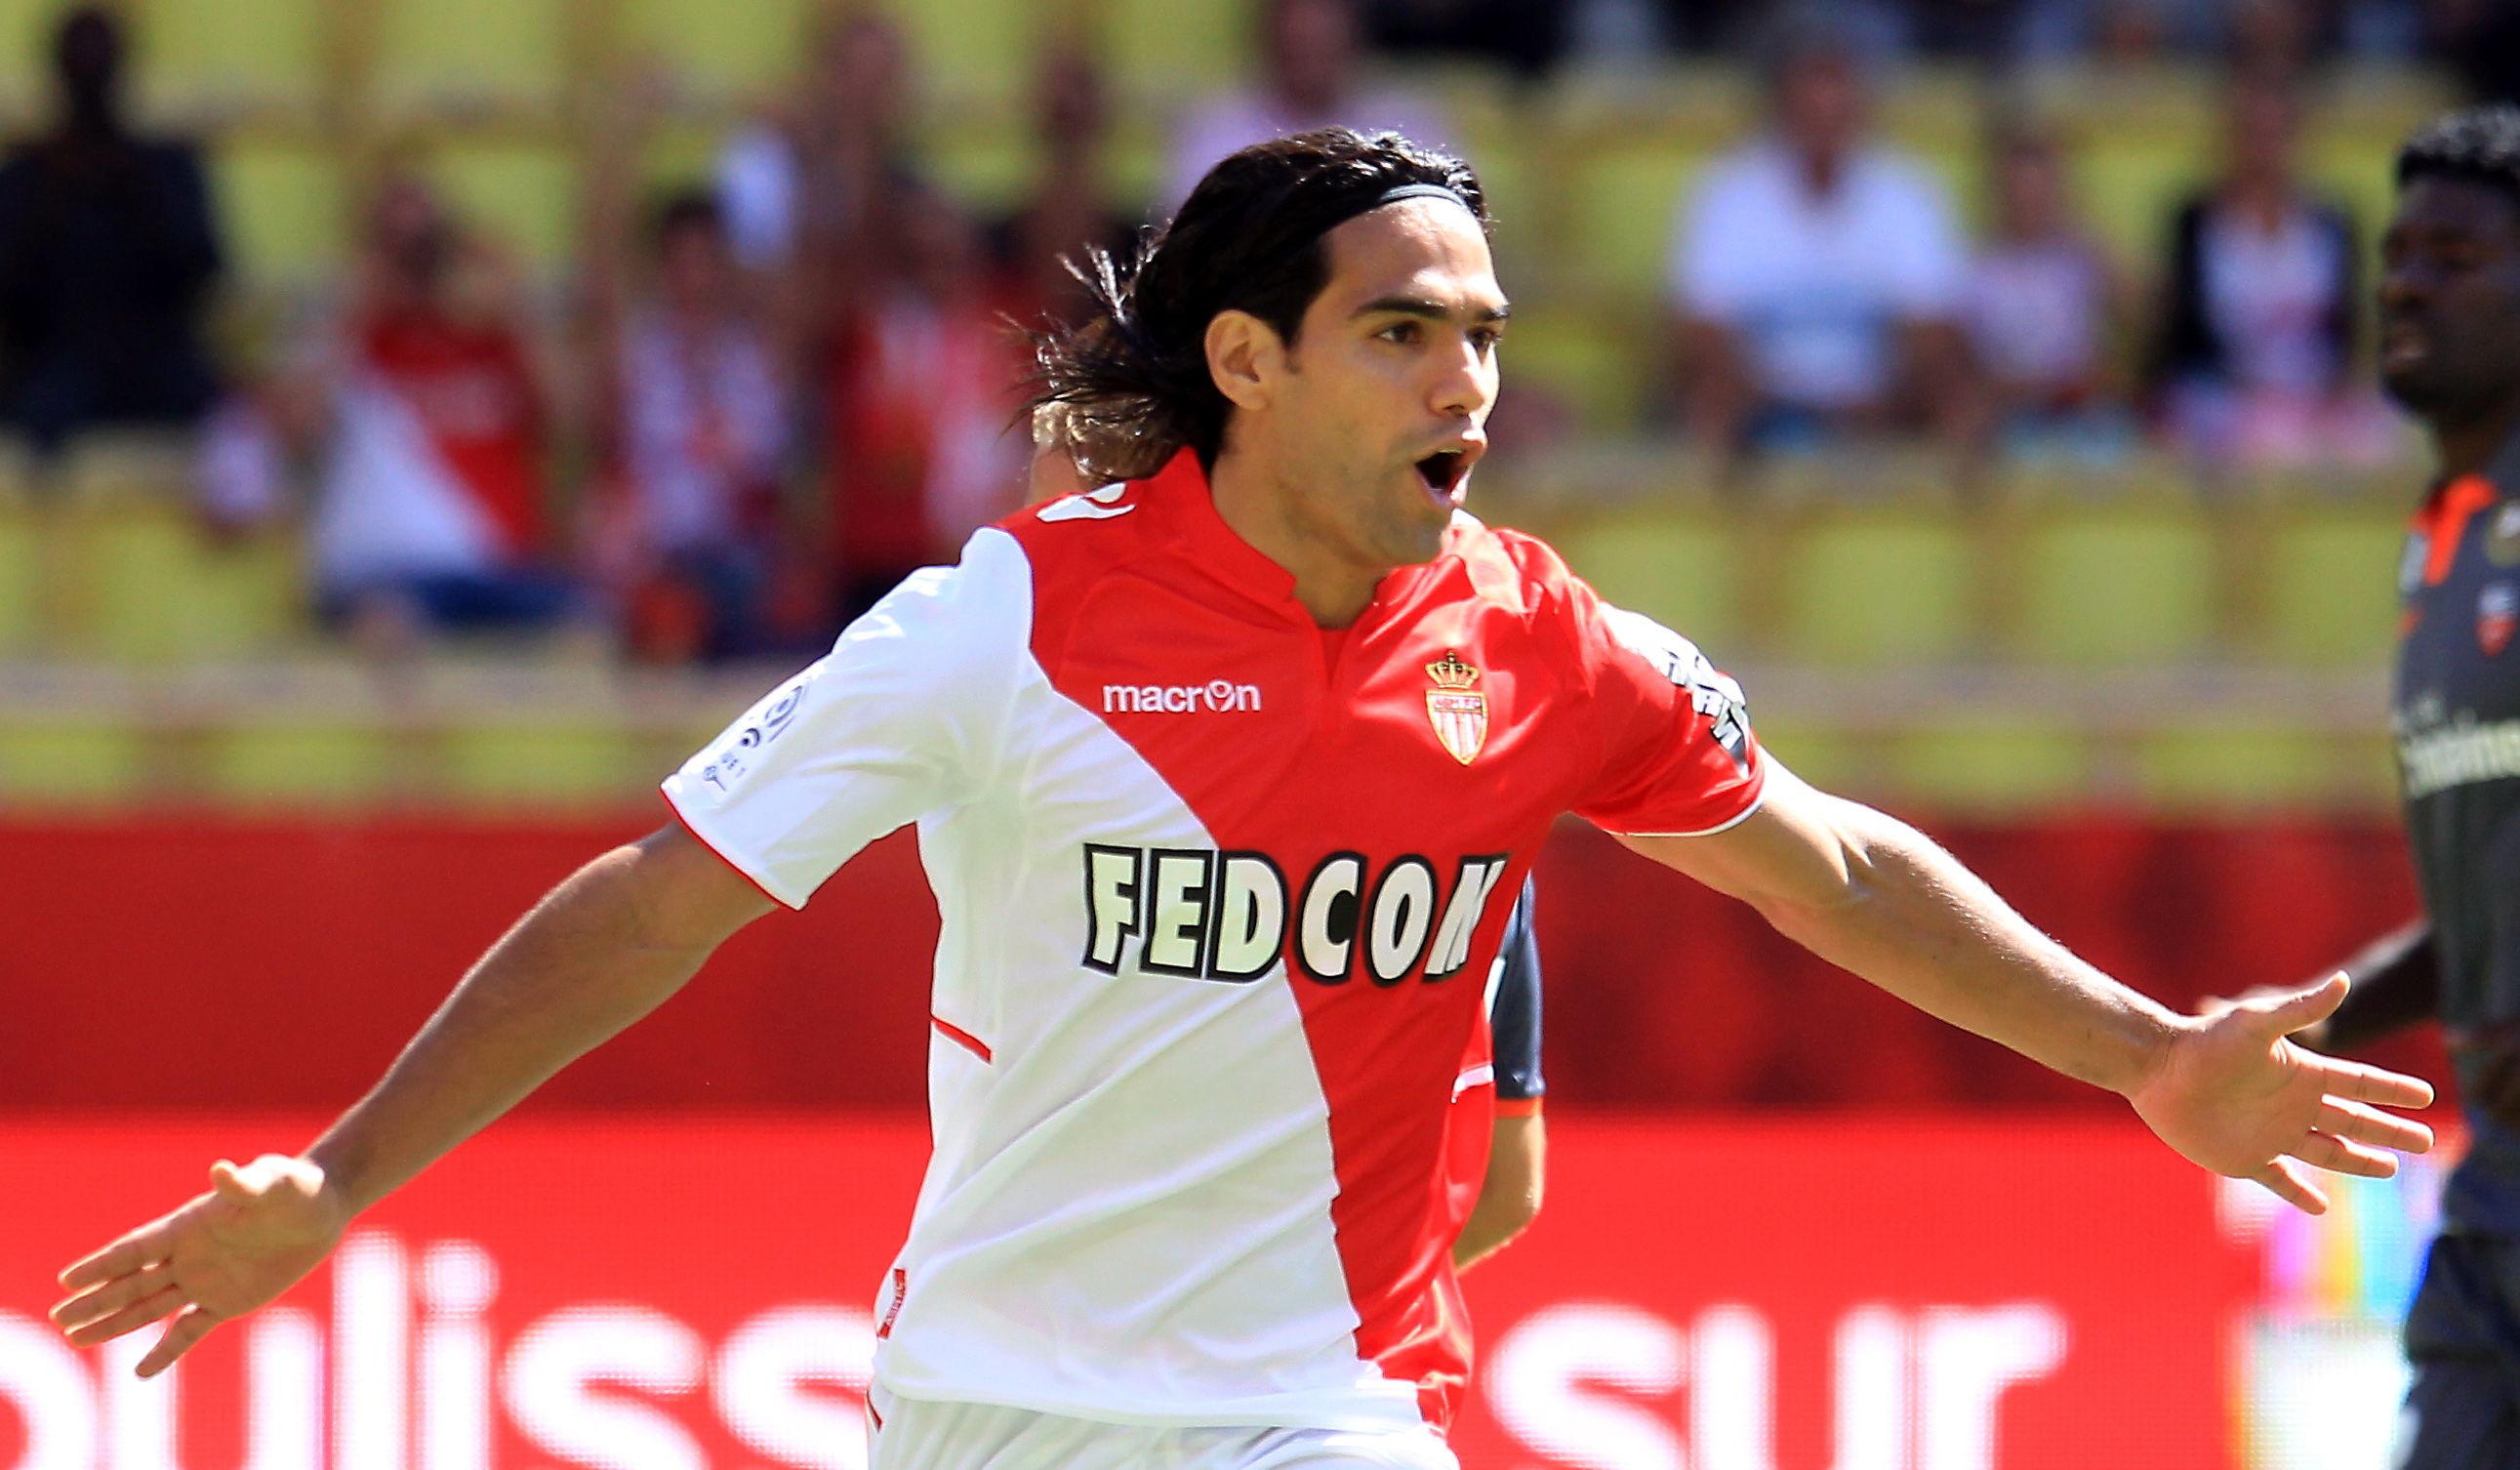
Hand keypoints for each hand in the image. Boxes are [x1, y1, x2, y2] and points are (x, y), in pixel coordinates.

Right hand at [51, 1154, 349, 1376]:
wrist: (324, 1210)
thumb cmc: (296, 1187)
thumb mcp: (273, 1181)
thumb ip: (244, 1184)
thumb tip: (221, 1170)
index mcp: (189, 1226)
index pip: (136, 1249)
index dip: (101, 1265)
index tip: (66, 1280)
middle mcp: (189, 1255)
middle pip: (131, 1282)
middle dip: (95, 1300)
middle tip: (58, 1318)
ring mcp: (205, 1280)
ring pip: (149, 1307)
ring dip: (115, 1323)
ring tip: (77, 1338)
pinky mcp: (228, 1301)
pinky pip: (189, 1330)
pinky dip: (166, 1351)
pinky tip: (140, 1371)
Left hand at [2128, 975, 2433, 1213]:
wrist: (2156, 1069)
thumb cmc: (2204, 1042)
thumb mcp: (2256, 1023)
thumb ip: (2300, 1009)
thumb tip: (2344, 980)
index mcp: (2301, 1074)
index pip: (2360, 1084)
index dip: (2392, 1090)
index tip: (2425, 1095)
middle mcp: (2292, 1106)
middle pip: (2355, 1122)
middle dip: (2390, 1131)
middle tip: (2426, 1140)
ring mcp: (2271, 1134)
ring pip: (2328, 1152)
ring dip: (2359, 1161)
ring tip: (2391, 1169)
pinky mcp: (2244, 1159)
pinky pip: (2280, 1181)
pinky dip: (2300, 1194)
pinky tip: (2321, 1207)